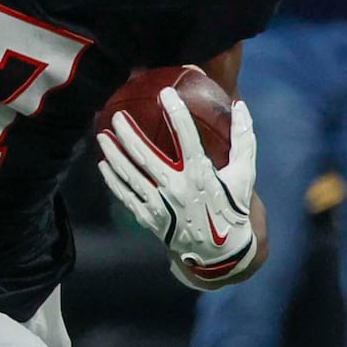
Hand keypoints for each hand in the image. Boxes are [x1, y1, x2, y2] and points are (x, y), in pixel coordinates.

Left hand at [97, 85, 257, 287]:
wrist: (221, 254)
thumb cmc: (232, 207)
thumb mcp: (243, 174)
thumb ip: (243, 139)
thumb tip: (239, 105)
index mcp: (201, 175)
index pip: (187, 137)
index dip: (176, 112)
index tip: (166, 93)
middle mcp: (177, 189)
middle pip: (145, 155)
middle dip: (128, 133)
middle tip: (117, 115)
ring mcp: (160, 205)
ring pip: (129, 175)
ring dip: (113, 153)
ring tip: (102, 134)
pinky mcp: (149, 219)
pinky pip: (125, 196)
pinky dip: (112, 180)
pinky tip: (103, 164)